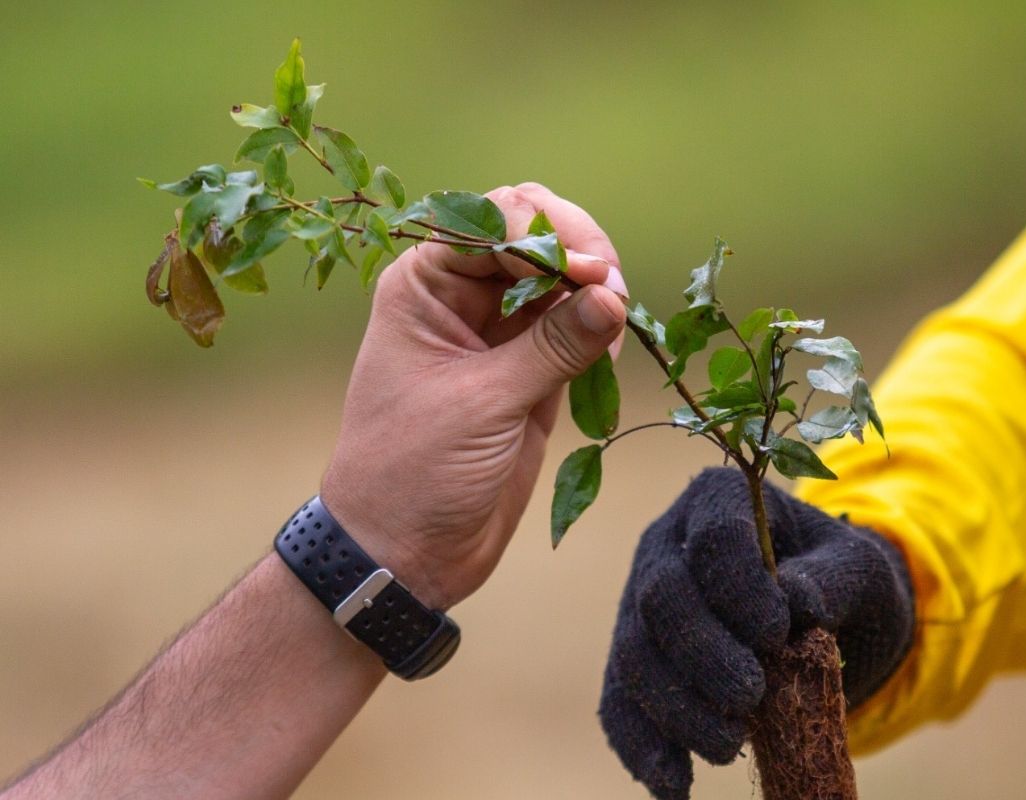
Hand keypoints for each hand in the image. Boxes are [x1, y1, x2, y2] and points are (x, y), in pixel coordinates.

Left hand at [320, 182, 626, 609]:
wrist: (402, 551)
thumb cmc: (413, 471)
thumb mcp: (482, 404)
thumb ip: (551, 347)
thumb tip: (612, 296)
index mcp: (425, 286)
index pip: (493, 222)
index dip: (546, 236)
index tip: (590, 273)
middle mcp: (461, 299)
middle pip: (531, 237)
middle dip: (577, 252)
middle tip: (613, 290)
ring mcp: (498, 335)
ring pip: (558, 281)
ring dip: (594, 290)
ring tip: (614, 323)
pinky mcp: (529, 373)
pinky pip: (573, 329)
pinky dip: (597, 330)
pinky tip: (609, 350)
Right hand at [599, 467, 913, 799]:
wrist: (815, 614)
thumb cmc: (836, 578)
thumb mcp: (858, 568)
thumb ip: (833, 579)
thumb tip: (797, 604)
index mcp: (719, 501)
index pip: (715, 536)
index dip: (738, 585)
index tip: (779, 631)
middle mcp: (665, 545)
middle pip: (662, 596)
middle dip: (702, 653)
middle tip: (749, 696)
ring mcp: (640, 603)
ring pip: (633, 654)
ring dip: (675, 708)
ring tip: (727, 748)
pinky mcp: (634, 660)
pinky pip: (619, 703)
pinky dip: (642, 748)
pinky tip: (676, 785)